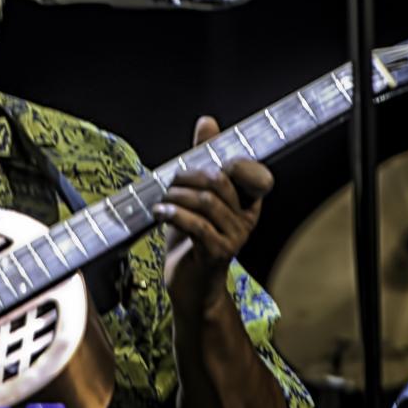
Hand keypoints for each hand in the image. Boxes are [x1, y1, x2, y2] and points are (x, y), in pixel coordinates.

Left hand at [153, 116, 273, 313]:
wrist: (190, 286)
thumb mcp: (194, 196)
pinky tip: (160, 214)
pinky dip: (173, 214)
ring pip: (205, 201)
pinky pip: (197, 225)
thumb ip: (203, 159)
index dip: (225, 160)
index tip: (199, 162)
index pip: (247, 170)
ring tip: (162, 202)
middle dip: (186, 176)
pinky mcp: (218, 252)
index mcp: (247, 201)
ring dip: (176, 197)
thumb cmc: (192, 239)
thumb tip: (207, 122)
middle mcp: (246, 217)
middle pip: (218, 181)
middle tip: (168, 184)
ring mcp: (235, 236)